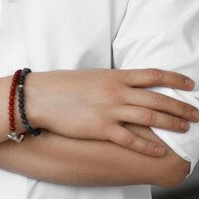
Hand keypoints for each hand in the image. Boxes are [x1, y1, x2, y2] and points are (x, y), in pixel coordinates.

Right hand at [27, 68, 198, 156]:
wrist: (42, 95)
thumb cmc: (65, 85)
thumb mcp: (93, 76)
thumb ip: (114, 81)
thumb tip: (129, 85)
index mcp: (115, 75)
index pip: (153, 75)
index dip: (174, 79)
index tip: (190, 84)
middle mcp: (117, 91)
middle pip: (157, 99)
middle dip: (181, 106)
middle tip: (198, 113)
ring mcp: (110, 110)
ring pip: (150, 118)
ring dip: (171, 124)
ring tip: (186, 128)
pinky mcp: (101, 128)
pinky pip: (130, 139)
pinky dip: (147, 146)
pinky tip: (159, 150)